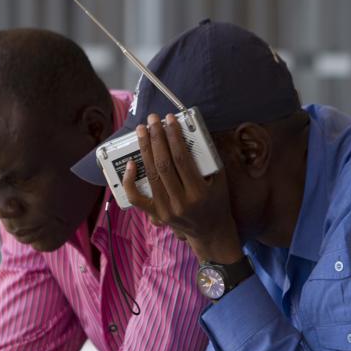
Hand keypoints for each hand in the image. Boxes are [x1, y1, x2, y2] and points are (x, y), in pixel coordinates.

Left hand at [123, 113, 242, 262]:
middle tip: (152, 120)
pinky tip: (130, 163)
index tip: (169, 120)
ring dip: (144, 150)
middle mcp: (180, 202)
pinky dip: (130, 180)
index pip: (182, 158)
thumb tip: (194, 130)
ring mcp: (165, 209)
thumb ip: (209, 158)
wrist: (210, 231)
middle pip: (163, 164)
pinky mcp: (156, 214)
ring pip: (151, 175)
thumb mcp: (220, 180)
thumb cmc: (216, 202)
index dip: (174, 136)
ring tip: (142, 131)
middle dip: (156, 138)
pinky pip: (137, 198)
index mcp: (199, 192)